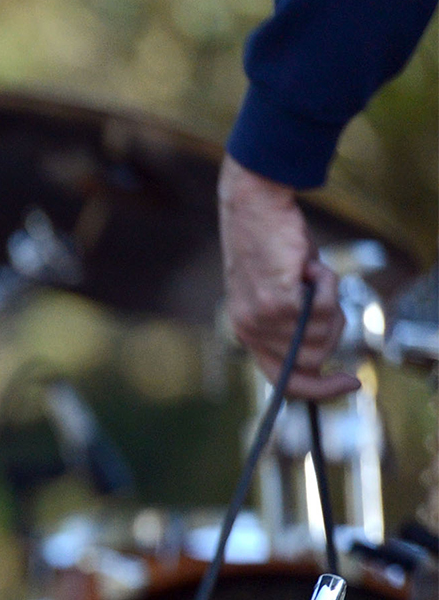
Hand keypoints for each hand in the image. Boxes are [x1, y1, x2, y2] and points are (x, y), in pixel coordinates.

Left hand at [217, 155, 357, 399]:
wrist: (253, 209)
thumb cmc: (274, 247)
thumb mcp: (284, 291)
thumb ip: (300, 321)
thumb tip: (325, 350)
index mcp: (248, 333)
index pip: (284, 381)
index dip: (320, 389)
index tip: (352, 383)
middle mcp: (250, 332)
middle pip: (314, 360)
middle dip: (333, 330)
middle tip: (324, 294)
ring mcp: (262, 319)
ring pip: (323, 335)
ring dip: (332, 302)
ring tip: (310, 274)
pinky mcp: (276, 300)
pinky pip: (324, 309)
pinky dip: (329, 285)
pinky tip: (310, 266)